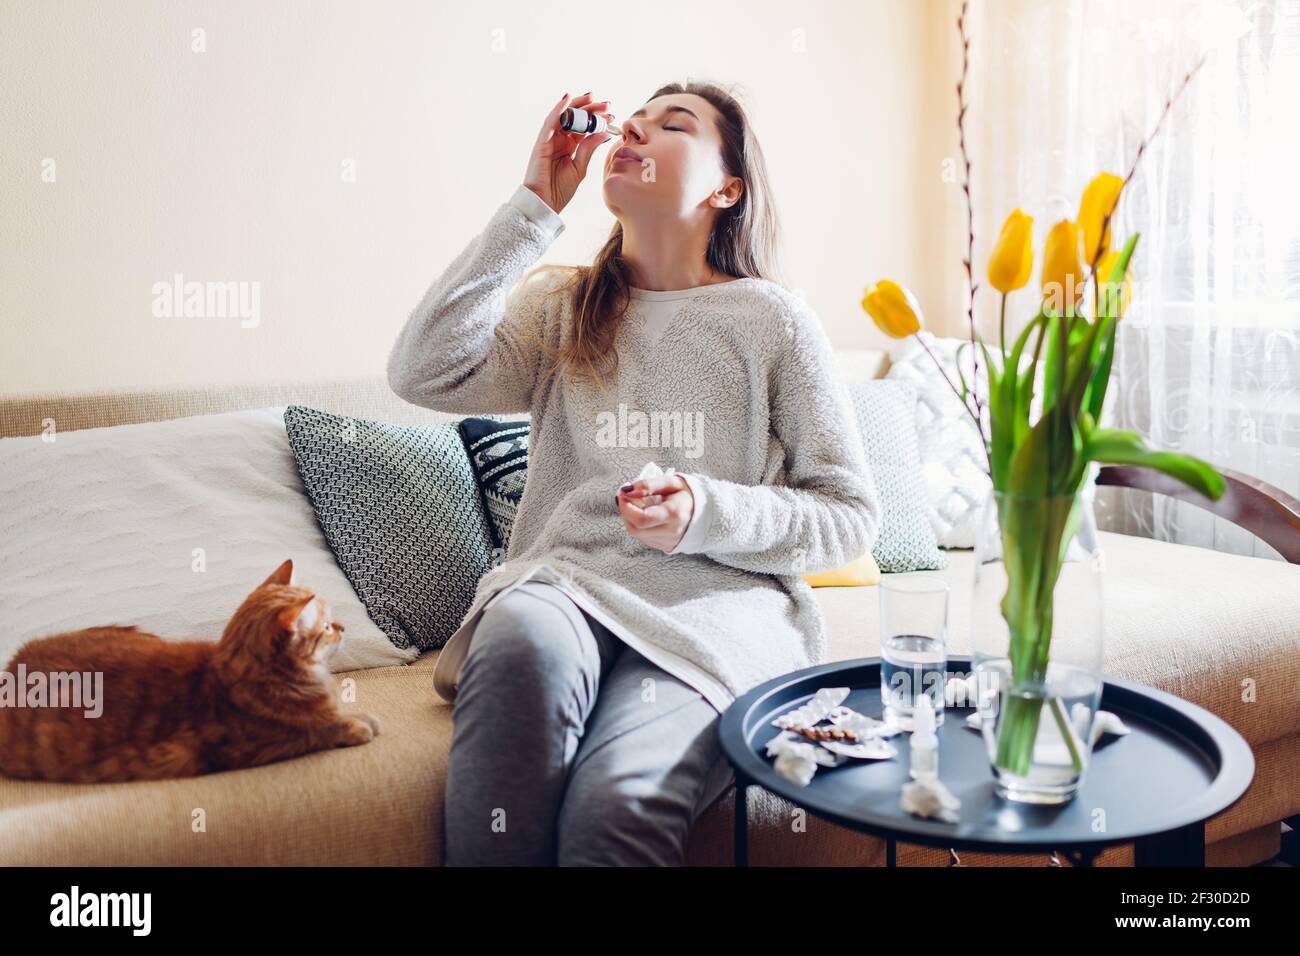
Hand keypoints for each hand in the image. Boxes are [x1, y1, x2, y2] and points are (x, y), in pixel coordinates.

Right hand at [522, 91, 614, 215]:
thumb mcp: (580, 167)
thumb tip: (605, 132)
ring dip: (578, 105)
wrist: (545, 203)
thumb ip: (589, 148)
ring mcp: (550, 139)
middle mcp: (559, 139)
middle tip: (606, 104)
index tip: (612, 116)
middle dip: (591, 109)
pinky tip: (568, 100)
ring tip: (592, 98)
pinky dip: (558, 110)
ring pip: (564, 116)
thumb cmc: (560, 189)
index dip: (598, 119)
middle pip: (575, 118)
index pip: (584, 127)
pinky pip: (549, 122)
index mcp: (570, 146)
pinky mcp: (541, 142)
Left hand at [616, 473, 694, 553]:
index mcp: (674, 514)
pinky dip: (638, 526)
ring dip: (630, 519)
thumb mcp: (671, 482)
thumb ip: (648, 485)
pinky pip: (644, 538)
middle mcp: (671, 532)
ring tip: (638, 505)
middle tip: (626, 498)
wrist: (705, 512)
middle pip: (635, 529)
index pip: (642, 518)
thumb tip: (627, 491)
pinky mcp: (664, 547)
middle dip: (625, 512)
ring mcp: (667, 542)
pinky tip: (645, 515)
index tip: (623, 493)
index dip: (626, 507)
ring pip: (637, 535)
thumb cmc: (687, 495)